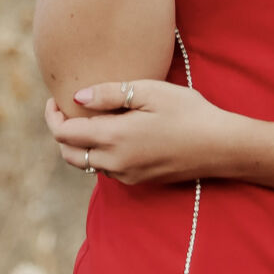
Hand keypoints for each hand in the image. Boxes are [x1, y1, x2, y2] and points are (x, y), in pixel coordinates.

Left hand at [45, 79, 237, 184]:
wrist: (220, 146)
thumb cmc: (189, 112)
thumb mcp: (151, 92)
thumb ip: (110, 94)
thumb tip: (78, 97)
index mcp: (114, 137)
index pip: (64, 134)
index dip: (53, 117)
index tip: (56, 100)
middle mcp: (115, 162)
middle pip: (68, 155)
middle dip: (61, 134)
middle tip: (67, 111)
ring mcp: (127, 175)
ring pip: (87, 165)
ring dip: (81, 146)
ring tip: (91, 121)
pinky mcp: (139, 181)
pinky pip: (107, 169)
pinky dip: (100, 154)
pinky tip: (115, 135)